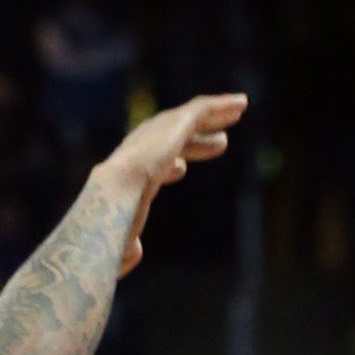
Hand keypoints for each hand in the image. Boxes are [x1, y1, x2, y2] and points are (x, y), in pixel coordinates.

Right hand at [94, 92, 245, 271]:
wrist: (113, 198)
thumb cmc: (112, 227)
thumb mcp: (121, 242)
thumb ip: (127, 249)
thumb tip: (135, 250)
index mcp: (132, 173)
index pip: (154, 167)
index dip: (170, 166)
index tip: (181, 168)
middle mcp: (145, 147)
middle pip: (177, 140)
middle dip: (197, 141)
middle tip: (220, 143)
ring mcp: (160, 132)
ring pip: (192, 119)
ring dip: (214, 117)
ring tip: (237, 113)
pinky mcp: (176, 123)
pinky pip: (203, 110)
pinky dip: (222, 105)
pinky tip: (242, 104)